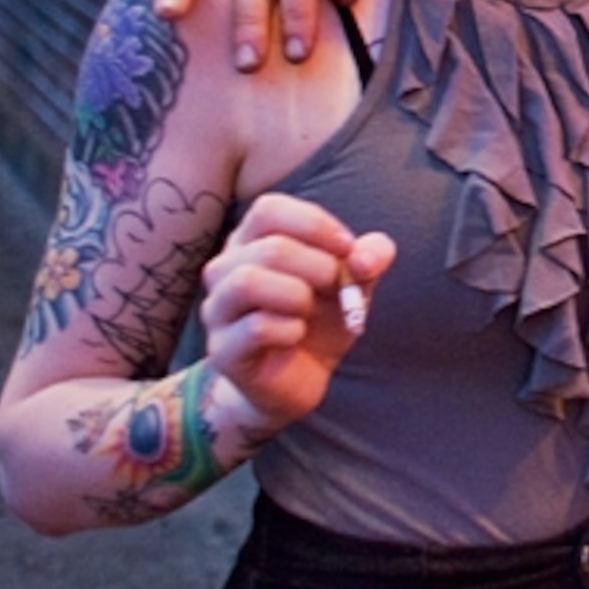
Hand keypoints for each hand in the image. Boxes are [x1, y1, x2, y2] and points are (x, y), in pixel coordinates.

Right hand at [197, 194, 394, 432]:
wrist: (299, 379)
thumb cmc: (320, 320)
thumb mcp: (354, 282)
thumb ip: (370, 257)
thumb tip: (365, 256)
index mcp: (252, 242)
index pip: (269, 209)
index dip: (314, 224)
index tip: (347, 248)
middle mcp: (225, 270)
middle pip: (268, 247)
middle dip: (319, 267)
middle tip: (335, 288)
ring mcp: (218, 310)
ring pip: (247, 281)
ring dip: (297, 294)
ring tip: (309, 310)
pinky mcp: (222, 350)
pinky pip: (255, 327)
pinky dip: (289, 329)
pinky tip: (297, 335)